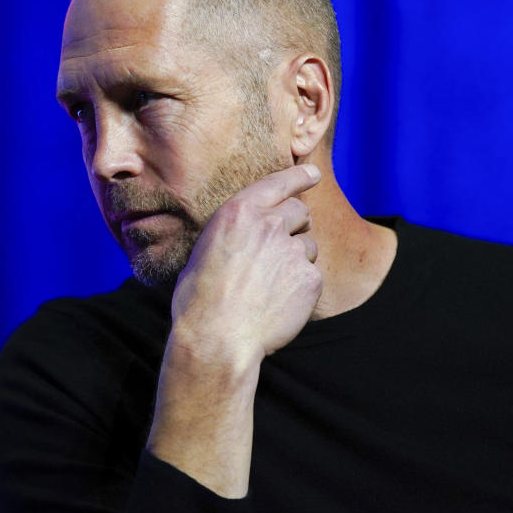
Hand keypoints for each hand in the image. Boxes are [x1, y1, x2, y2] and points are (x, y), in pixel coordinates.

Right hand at [170, 164, 322, 366]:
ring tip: (271, 284)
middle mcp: (270, 224)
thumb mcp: (204, 251)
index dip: (299, 176)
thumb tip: (245, 236)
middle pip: (299, 212)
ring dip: (297, 258)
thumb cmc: (199, 300)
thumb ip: (234, 232)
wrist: (217, 339)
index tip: (313, 174)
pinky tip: (280, 302)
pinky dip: (301, 286)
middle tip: (280, 249)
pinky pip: (312, 274)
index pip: (278, 182)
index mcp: (239, 212)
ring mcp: (293, 251)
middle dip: (295, 224)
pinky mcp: (310, 278)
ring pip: (308, 246)